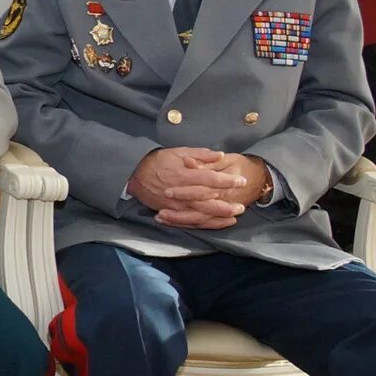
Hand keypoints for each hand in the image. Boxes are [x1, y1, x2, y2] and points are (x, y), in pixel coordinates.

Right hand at [129, 146, 248, 227]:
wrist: (134, 174)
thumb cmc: (158, 161)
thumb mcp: (178, 151)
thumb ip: (201, 154)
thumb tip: (220, 155)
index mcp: (184, 175)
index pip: (210, 178)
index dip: (227, 181)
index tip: (241, 181)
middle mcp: (181, 192)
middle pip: (208, 200)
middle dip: (226, 204)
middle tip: (241, 206)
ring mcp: (176, 204)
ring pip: (200, 213)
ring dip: (218, 216)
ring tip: (234, 216)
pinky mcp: (172, 212)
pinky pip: (190, 221)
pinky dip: (205, 223)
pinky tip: (217, 222)